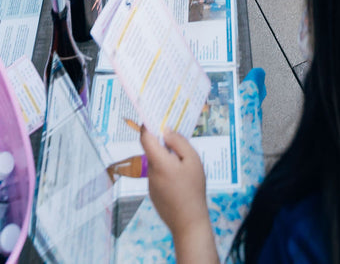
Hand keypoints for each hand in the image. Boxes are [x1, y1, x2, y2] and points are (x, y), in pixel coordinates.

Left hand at [139, 126, 214, 262]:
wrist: (189, 223)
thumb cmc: (193, 190)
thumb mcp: (193, 160)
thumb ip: (179, 142)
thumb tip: (166, 130)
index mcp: (159, 162)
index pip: (145, 138)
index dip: (148, 125)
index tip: (155, 117)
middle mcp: (151, 172)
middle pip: (152, 150)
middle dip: (162, 143)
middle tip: (177, 138)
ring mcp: (151, 184)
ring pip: (156, 163)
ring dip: (166, 159)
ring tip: (184, 164)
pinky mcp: (154, 194)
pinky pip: (158, 176)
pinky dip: (166, 172)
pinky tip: (180, 179)